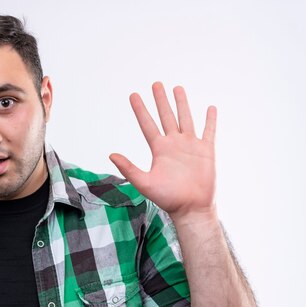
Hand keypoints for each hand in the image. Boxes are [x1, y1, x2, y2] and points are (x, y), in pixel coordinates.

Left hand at [109, 82, 216, 222]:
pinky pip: (209, 131)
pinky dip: (210, 120)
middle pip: (166, 116)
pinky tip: (210, 107)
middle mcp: (174, 144)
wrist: (191, 208)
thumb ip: (128, 168)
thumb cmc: (168, 198)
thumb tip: (111, 154)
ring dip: (181, 103)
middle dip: (160, 100)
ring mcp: (190, 146)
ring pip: (185, 119)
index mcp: (159, 150)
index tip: (133, 95)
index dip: (140, 110)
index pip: (147, 124)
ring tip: (177, 88)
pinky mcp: (206, 151)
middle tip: (155, 84)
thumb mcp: (145, 183)